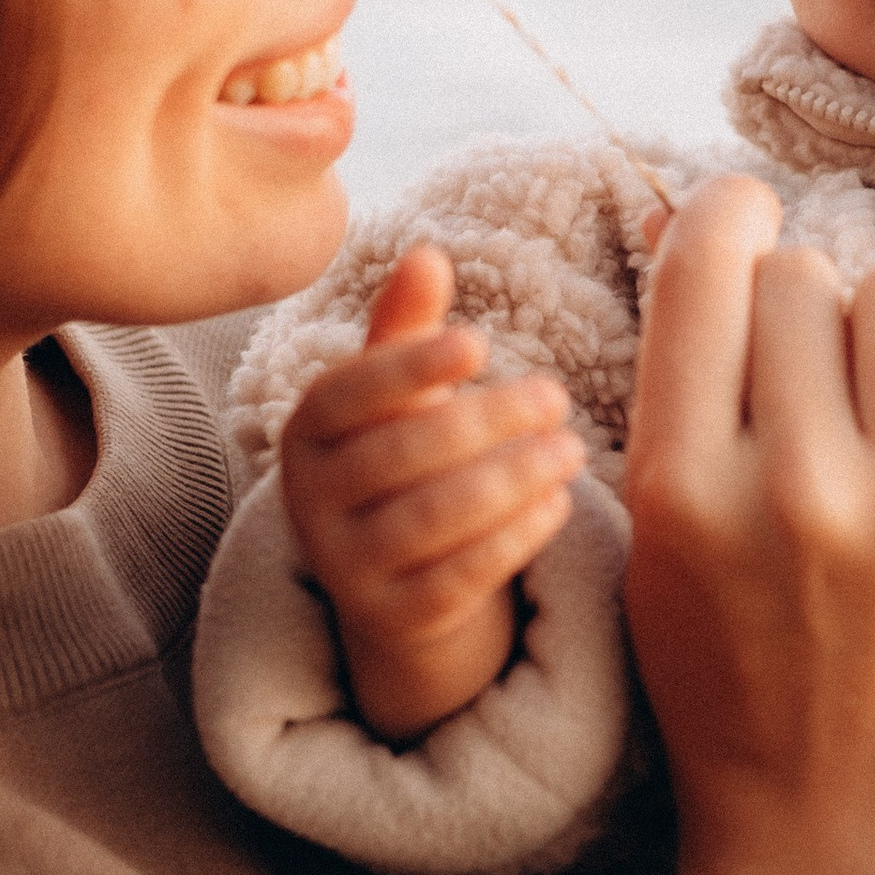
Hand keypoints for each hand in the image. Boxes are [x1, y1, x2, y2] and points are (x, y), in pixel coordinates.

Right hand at [279, 247, 585, 744]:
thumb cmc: (403, 463)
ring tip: (570, 450)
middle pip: (401, 456)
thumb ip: (406, 330)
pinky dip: (513, 539)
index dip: (410, 366)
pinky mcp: (391, 621)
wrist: (393, 583)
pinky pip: (458, 580)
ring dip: (510, 480)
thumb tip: (426, 253)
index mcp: (304, 433)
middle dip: (486, 423)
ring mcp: (345, 568)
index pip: (349, 393)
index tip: (481, 343)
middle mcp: (309, 502)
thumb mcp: (394, 398)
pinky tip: (557, 505)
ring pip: (431, 520)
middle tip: (556, 398)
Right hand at [621, 175, 874, 874]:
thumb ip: (680, 398)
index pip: (709, 267)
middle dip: (800, 304)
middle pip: (808, 275)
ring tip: (871, 397)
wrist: (834, 828)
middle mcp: (797, 487)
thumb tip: (712, 226)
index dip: (725, 214)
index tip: (742, 215)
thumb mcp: (658, 545)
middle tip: (800, 372)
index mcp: (683, 488)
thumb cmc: (728, 678)